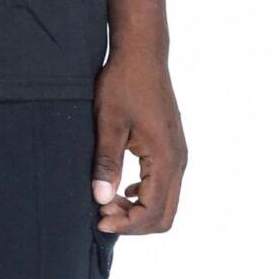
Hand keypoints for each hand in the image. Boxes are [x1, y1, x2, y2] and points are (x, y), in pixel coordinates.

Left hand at [90, 52, 186, 234]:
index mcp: (165, 157)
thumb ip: (106, 162)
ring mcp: (177, 154)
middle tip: (102, 210)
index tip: (99, 218)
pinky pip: (164, 186)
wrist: (142, 54)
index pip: (153, 212)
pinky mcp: (171, 148)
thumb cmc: (123, 84)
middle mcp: (178, 160)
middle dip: (133, 223)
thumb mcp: (108, 123)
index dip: (127, 224)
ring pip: (166, 202)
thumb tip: (101, 199)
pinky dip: (144, 196)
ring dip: (138, 210)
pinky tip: (121, 188)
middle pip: (165, 215)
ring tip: (107, 198)